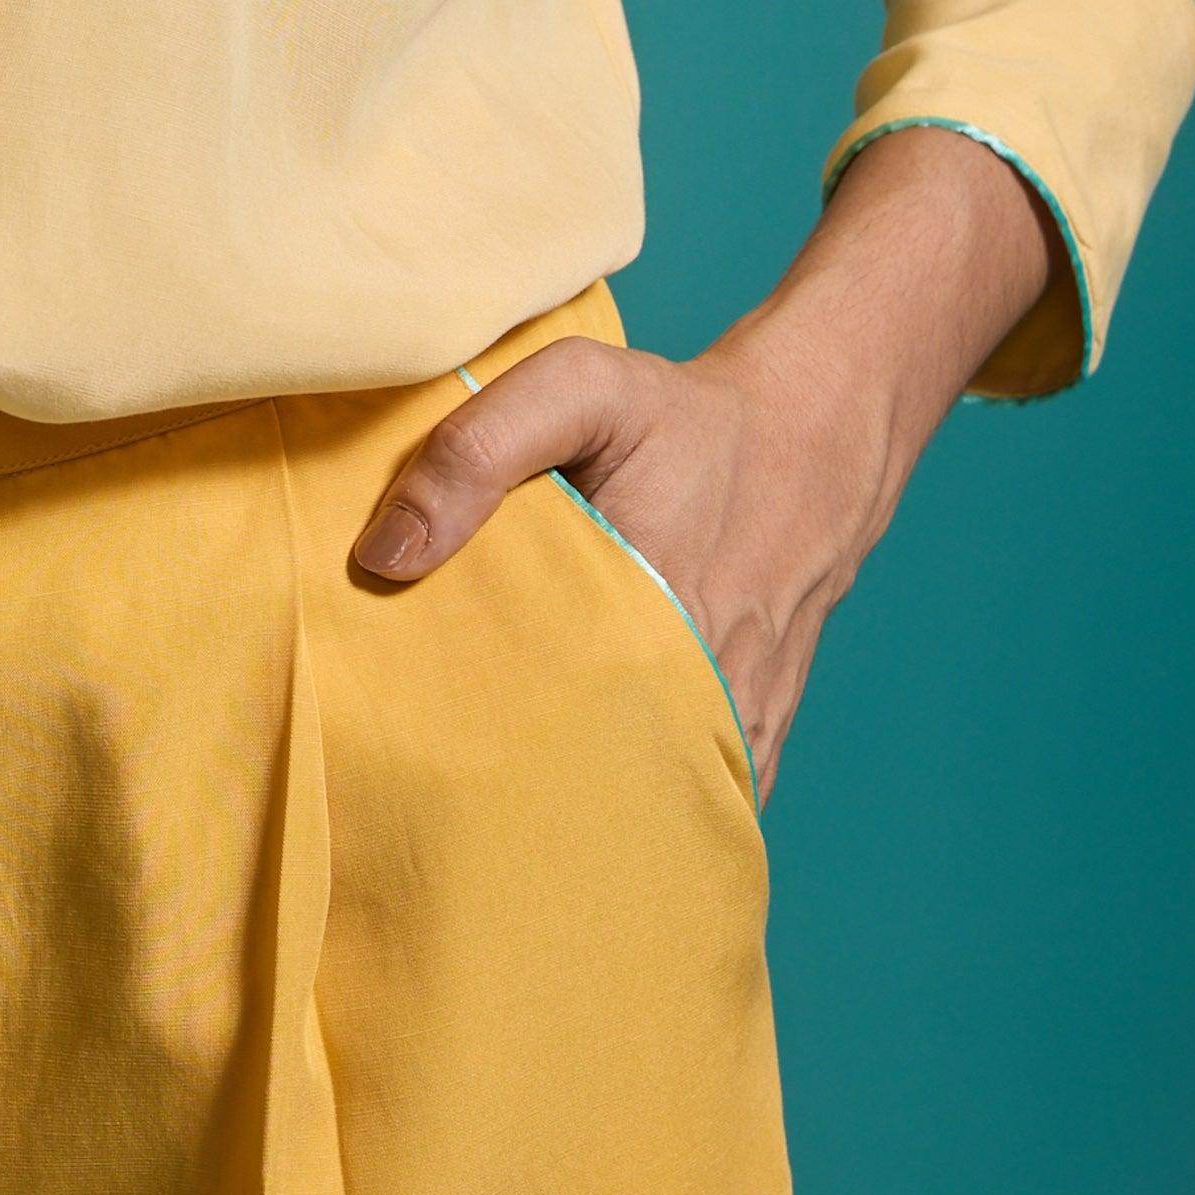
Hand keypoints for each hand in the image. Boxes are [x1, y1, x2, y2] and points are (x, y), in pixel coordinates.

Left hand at [341, 126, 1066, 798]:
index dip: (452, 720)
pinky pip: (683, 806)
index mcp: (643, 616)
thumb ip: (476, 452)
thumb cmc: (681, 418)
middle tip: (436, 759)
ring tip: (498, 786)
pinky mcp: (753, 746)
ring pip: (629, 801)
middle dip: (500, 774)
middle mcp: (698, 695)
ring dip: (567, 798)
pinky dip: (634, 802)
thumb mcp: (576, 389)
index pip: (518, 713)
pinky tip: (581, 786)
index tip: (401, 716)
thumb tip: (384, 557)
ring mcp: (732, 733)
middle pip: (568, 774)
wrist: (810, 443)